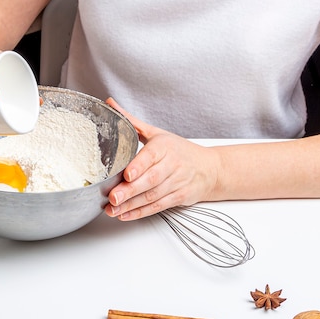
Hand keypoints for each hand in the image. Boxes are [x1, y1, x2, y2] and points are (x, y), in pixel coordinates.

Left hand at [104, 98, 221, 220]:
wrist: (210, 169)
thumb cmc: (179, 150)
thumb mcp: (156, 133)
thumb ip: (131, 121)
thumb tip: (110, 103)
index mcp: (164, 147)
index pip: (151, 156)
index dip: (139, 166)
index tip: (127, 174)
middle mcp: (172, 165)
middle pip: (150, 180)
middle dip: (130, 190)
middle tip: (113, 197)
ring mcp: (176, 183)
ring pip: (152, 196)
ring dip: (132, 205)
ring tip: (113, 209)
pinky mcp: (179, 197)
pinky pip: (158, 206)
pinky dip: (140, 212)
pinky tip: (125, 215)